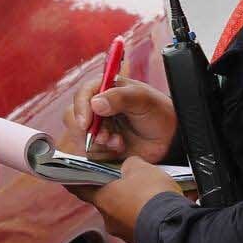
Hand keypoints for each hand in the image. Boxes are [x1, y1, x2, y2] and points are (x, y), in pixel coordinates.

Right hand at [62, 76, 177, 163]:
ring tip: (118, 142)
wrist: (169, 140)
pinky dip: (101, 153)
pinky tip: (118, 149)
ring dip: (97, 143)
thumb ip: (120, 98)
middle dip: (89, 130)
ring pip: (78, 137)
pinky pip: (87, 152)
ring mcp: (96, 127)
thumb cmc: (158, 113)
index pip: (81, 95)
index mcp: (105, 89)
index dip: (80, 109)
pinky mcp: (98, 146)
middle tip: (107, 136)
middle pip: (73, 117)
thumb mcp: (143, 100)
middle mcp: (96, 107)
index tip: (85, 124)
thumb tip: (95, 103)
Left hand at [69, 157, 181, 242]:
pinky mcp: (141, 241)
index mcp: (103, 199)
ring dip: (134, 205)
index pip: (81, 189)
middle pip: (108, 202)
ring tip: (152, 194)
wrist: (172, 226)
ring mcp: (125, 233)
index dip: (76, 182)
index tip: (69, 179)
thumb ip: (129, 164)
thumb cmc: (151, 195)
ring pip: (125, 214)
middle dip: (118, 192)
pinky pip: (140, 224)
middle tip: (130, 181)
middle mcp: (109, 219)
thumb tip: (129, 167)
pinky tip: (160, 208)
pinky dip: (147, 216)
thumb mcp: (140, 168)